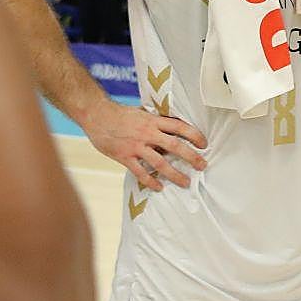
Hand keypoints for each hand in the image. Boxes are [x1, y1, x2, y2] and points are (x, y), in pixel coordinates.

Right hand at [85, 98, 207, 190]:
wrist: (97, 114)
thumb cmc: (120, 114)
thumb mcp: (142, 113)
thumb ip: (155, 121)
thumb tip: (171, 127)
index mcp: (153, 121)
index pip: (179, 126)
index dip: (194, 135)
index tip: (204, 144)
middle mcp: (147, 133)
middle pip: (175, 146)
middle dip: (191, 157)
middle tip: (202, 165)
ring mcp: (136, 146)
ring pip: (160, 162)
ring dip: (174, 174)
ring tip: (185, 182)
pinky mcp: (124, 156)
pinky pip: (140, 172)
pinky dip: (150, 181)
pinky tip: (159, 188)